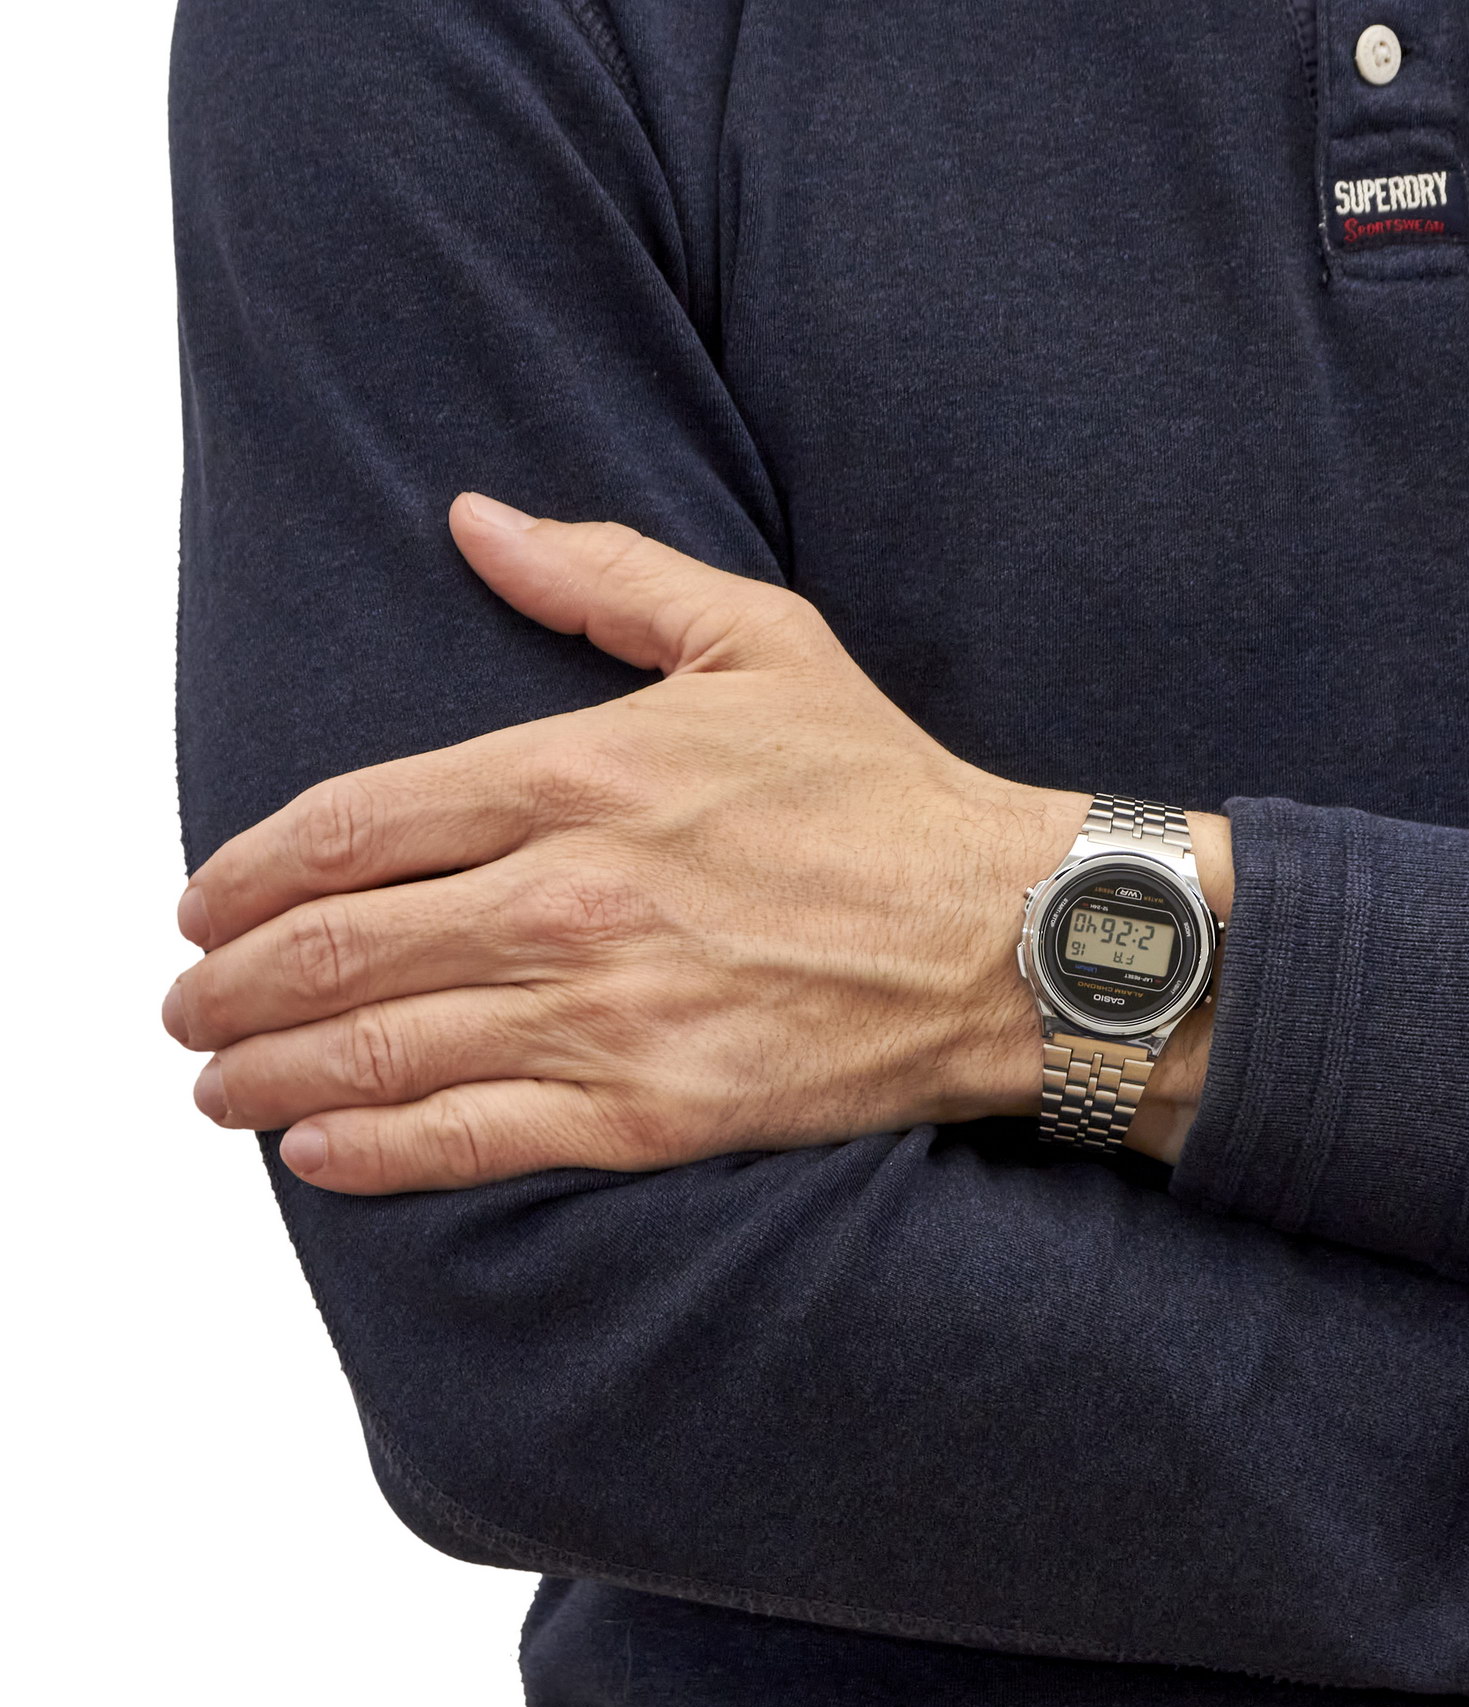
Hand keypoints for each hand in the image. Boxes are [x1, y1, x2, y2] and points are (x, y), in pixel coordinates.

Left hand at [163, 495, 1226, 1190]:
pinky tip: (310, 1151)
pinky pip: (474, 1139)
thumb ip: (601, 576)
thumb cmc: (882, 792)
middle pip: (339, 948)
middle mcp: (573, 895)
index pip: (354, 824)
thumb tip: (473, 520)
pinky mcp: (654, 1112)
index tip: (202, 902)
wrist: (1010, 936)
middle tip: (184, 1006)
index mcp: (584, 772)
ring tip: (214, 1084)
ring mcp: (610, 1012)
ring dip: (268, 1072)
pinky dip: (373, 1152)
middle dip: (231, 984)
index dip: (248, 872)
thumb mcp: (754, 640)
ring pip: (384, 1051)